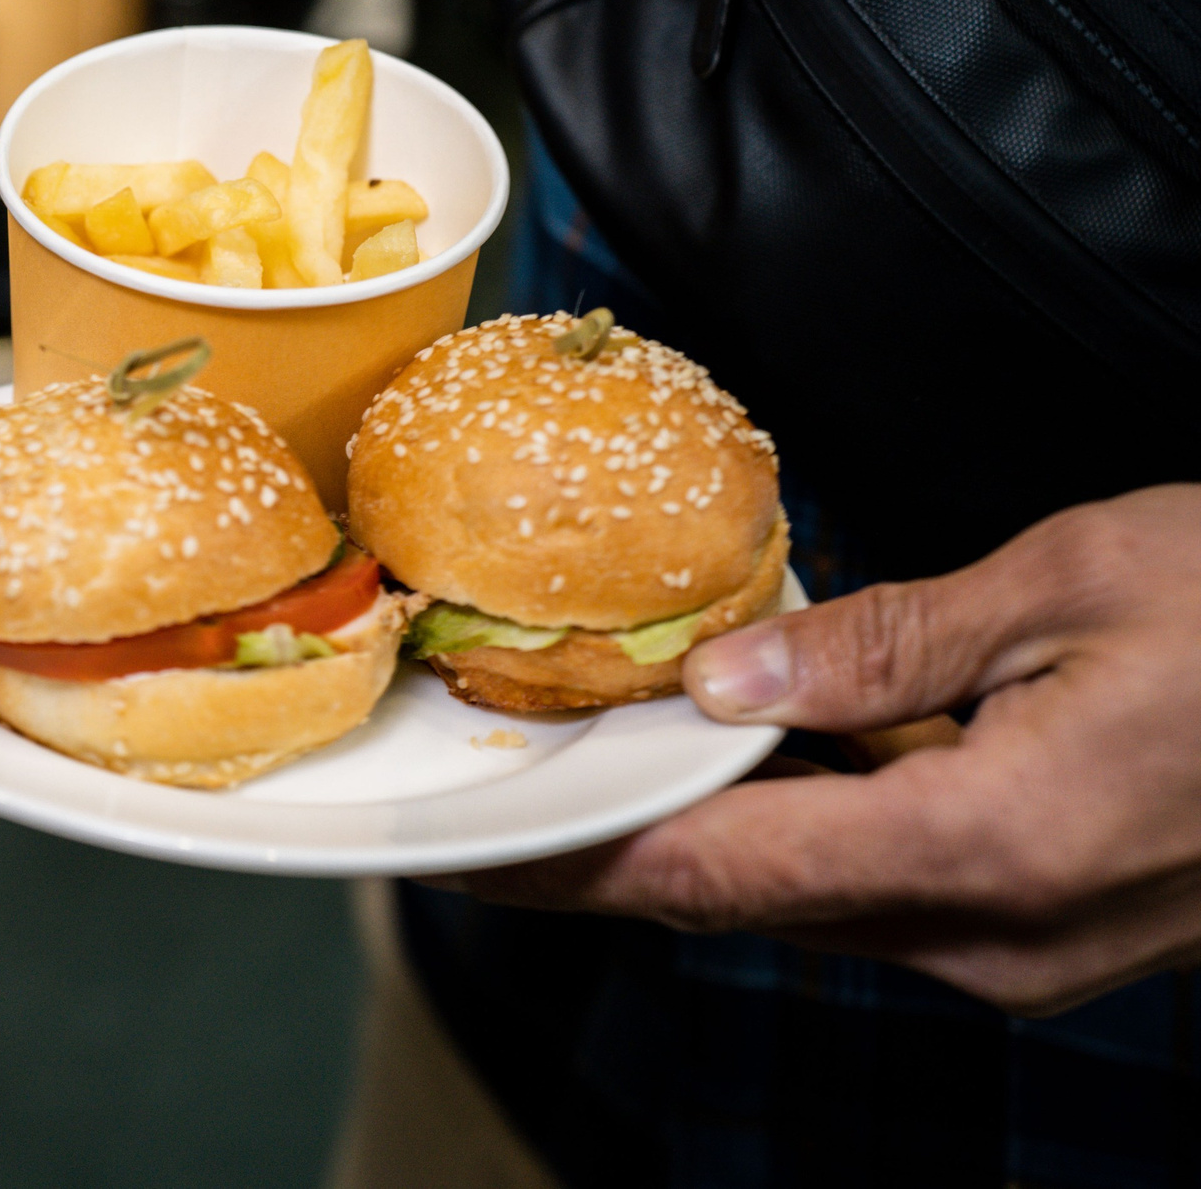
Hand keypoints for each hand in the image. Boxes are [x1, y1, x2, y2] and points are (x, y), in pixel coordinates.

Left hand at [455, 485, 1200, 1015]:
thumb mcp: (1069, 586)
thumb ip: (880, 646)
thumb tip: (724, 686)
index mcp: (986, 851)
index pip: (718, 878)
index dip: (577, 866)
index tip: (465, 852)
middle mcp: (997, 935)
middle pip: (747, 902)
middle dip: (617, 848)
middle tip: (501, 784)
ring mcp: (1031, 947)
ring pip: (811, 899)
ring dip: (701, 838)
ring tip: (591, 762)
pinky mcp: (1054, 922)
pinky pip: (884, 883)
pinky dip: (794, 830)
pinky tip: (741, 764)